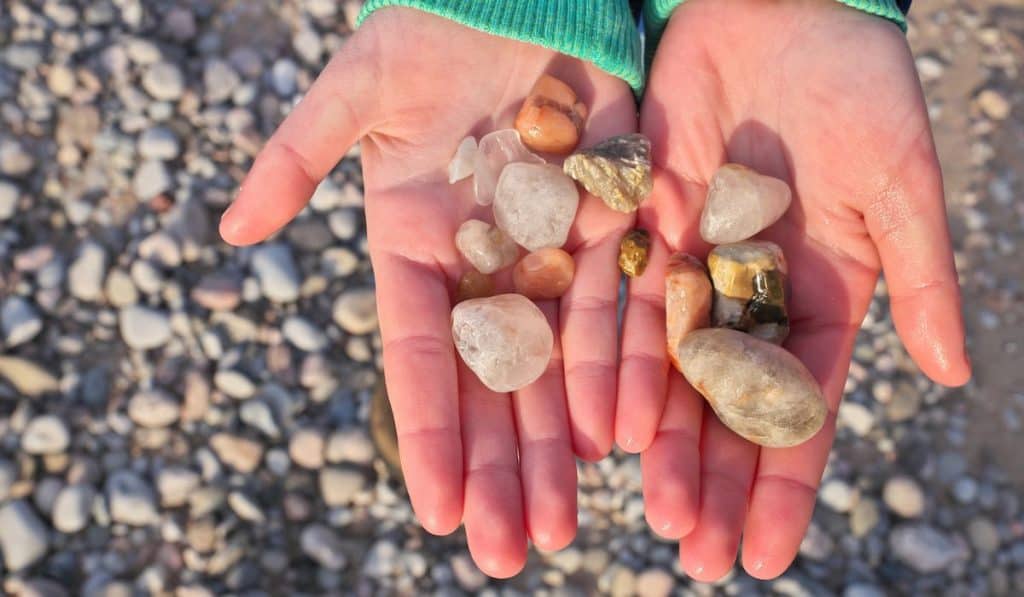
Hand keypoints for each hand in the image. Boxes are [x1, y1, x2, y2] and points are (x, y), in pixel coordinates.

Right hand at [219, 8, 635, 576]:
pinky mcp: (612, 221)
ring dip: (558, 445)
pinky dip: (615, 373)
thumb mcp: (356, 92)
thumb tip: (231, 234)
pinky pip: (616, 308)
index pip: (417, 357)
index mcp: (414, 247)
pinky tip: (615, 439)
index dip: (426, 433)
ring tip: (561, 523)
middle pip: (489, 383)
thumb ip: (297, 158)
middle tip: (509, 551)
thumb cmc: (428, 28)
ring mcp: (548, 250)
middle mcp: (483, 265)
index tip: (437, 509)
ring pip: (554, 365)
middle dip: (498, 467)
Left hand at [618, 0, 970, 579]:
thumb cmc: (860, 87)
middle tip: (695, 553)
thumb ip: (918, 278)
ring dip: (660, 439)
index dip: (785, 483)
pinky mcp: (635, 222)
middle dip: (715, 479)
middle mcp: (746, 295)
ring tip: (652, 509)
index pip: (800, 408)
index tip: (767, 556)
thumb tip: (953, 375)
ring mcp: (688, 263)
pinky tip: (603, 423)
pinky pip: (617, 302)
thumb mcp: (899, 184)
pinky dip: (612, 360)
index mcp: (819, 296)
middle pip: (727, 405)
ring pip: (668, 368)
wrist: (783, 7)